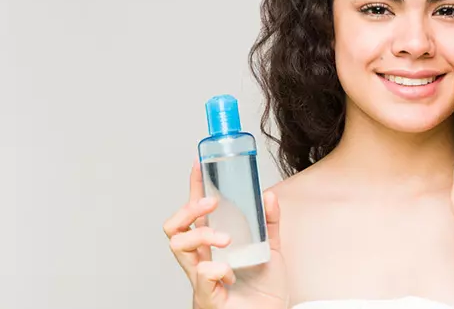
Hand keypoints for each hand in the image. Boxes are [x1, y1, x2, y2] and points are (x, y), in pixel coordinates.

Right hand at [163, 161, 287, 308]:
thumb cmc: (264, 291)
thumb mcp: (271, 249)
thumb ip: (269, 223)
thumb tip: (267, 195)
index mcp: (213, 246)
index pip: (196, 212)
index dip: (194, 188)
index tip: (199, 165)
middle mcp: (202, 259)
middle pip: (174, 227)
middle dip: (188, 209)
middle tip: (211, 204)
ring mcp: (200, 278)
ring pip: (179, 246)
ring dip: (202, 235)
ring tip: (226, 240)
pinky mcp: (207, 296)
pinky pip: (201, 275)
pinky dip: (217, 269)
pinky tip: (231, 273)